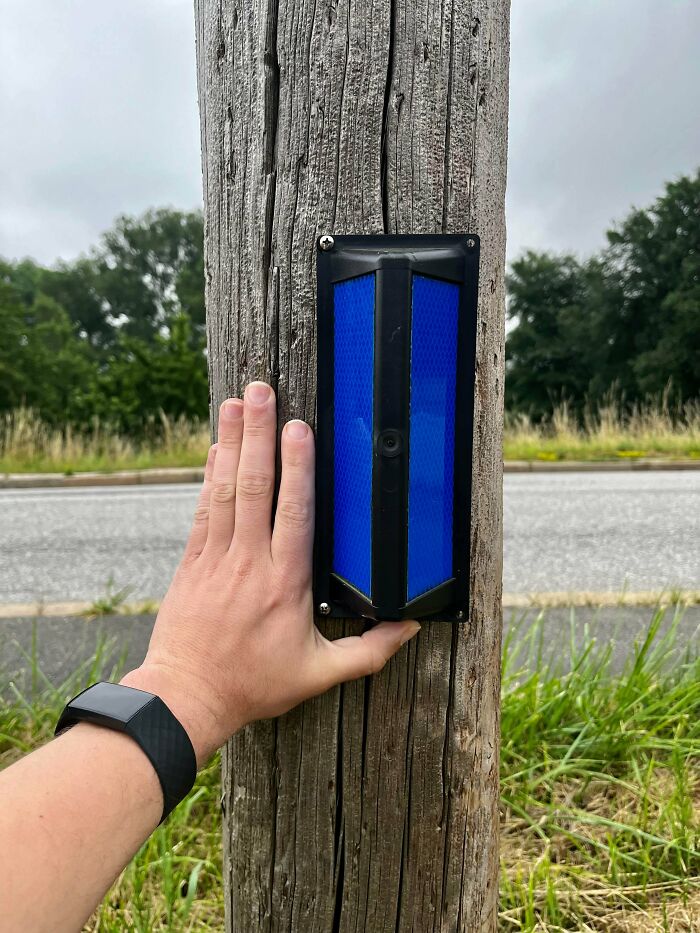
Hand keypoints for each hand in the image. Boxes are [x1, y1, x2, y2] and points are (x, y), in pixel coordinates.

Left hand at [121, 382, 419, 763]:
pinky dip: (210, 475)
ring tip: (236, 402)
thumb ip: (369, 651)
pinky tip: (215, 447)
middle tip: (262, 393)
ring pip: (226, 489)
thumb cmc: (254, 685)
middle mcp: (250, 561)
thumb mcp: (320, 675)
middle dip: (259, 435)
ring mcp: (217, 558)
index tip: (298, 428)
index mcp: (285, 583)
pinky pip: (204, 509)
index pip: (294, 512)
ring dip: (230, 442)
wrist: (186, 695)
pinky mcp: (193, 562)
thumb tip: (411, 628)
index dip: (297, 467)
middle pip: (255, 486)